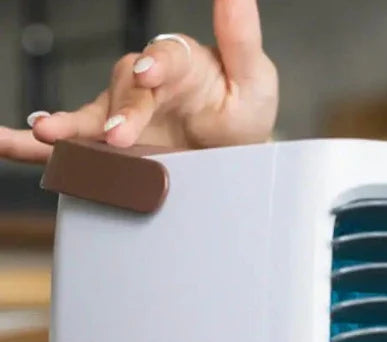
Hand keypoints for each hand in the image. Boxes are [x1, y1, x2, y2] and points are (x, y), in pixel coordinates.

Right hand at [0, 0, 277, 164]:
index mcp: (181, 63)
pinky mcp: (109, 140)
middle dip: (122, 113)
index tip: (148, 75)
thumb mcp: (254, 77)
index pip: (166, 57)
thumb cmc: (242, 110)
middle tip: (119, 136)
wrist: (232, 151)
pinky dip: (35, 142)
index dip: (155, 64)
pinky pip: (71, 138)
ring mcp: (123, 111)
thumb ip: (240, 38)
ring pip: (91, 114)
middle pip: (127, 92)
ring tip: (47, 134)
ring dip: (68, 126)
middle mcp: (145, 82)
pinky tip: (8, 142)